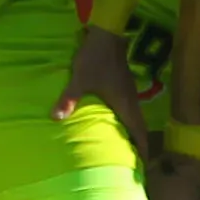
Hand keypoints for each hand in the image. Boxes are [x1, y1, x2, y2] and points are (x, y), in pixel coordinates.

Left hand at [55, 20, 150, 150]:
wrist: (107, 33)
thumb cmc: (95, 58)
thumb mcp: (80, 79)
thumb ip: (69, 98)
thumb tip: (56, 118)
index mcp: (124, 103)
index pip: (139, 131)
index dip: (143, 149)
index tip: (144, 166)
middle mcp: (131, 99)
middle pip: (139, 127)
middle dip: (139, 144)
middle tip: (135, 161)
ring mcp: (129, 91)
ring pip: (135, 117)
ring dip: (134, 131)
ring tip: (128, 146)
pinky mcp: (124, 84)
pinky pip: (129, 108)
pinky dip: (127, 120)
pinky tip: (117, 122)